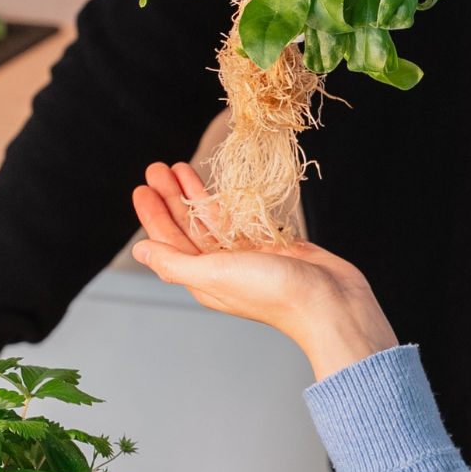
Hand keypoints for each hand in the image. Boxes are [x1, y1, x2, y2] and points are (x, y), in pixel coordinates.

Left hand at [130, 163, 398, 380]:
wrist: (330, 303)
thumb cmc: (275, 293)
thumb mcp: (216, 276)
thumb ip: (176, 263)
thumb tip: (140, 250)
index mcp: (204, 278)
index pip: (169, 242)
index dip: (153, 215)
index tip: (141, 187)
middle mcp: (223, 267)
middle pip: (188, 227)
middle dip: (171, 198)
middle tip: (157, 168)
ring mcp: (249, 256)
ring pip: (214, 220)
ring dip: (196, 195)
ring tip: (180, 167)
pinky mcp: (274, 246)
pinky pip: (244, 219)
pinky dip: (230, 201)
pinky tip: (222, 187)